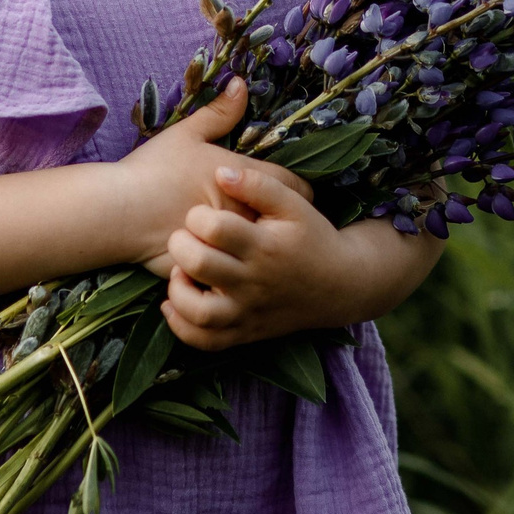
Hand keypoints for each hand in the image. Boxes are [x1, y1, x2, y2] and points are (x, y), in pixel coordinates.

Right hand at [122, 78, 312, 277]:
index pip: (295, 187)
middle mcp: (244, 215)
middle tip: (278, 219)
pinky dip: (236, 269)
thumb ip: (219, 113)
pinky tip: (233, 265)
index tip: (293, 191)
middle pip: (282, 222)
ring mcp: (229, 247)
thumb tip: (241, 84)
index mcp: (245, 180)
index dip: (299, 188)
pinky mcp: (210, 271)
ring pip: (262, 250)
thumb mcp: (186, 134)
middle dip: (282, 220)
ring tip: (259, 244)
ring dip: (261, 246)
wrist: (117, 212)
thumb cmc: (152, 169)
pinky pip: (235, 273)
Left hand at [161, 158, 354, 349]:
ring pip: (198, 311)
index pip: (216, 228)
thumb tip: (220, 172)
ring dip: (177, 290)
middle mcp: (254, 282)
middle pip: (200, 265)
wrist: (339, 285)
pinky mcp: (245, 332)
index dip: (198, 215)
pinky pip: (205, 341)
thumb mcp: (295, 204)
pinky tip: (173, 304)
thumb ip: (258, 185)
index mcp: (265, 246)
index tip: (202, 214)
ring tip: (181, 272)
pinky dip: (181, 326)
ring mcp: (248, 312)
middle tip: (185, 238)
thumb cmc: (313, 238)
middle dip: (180, 245)